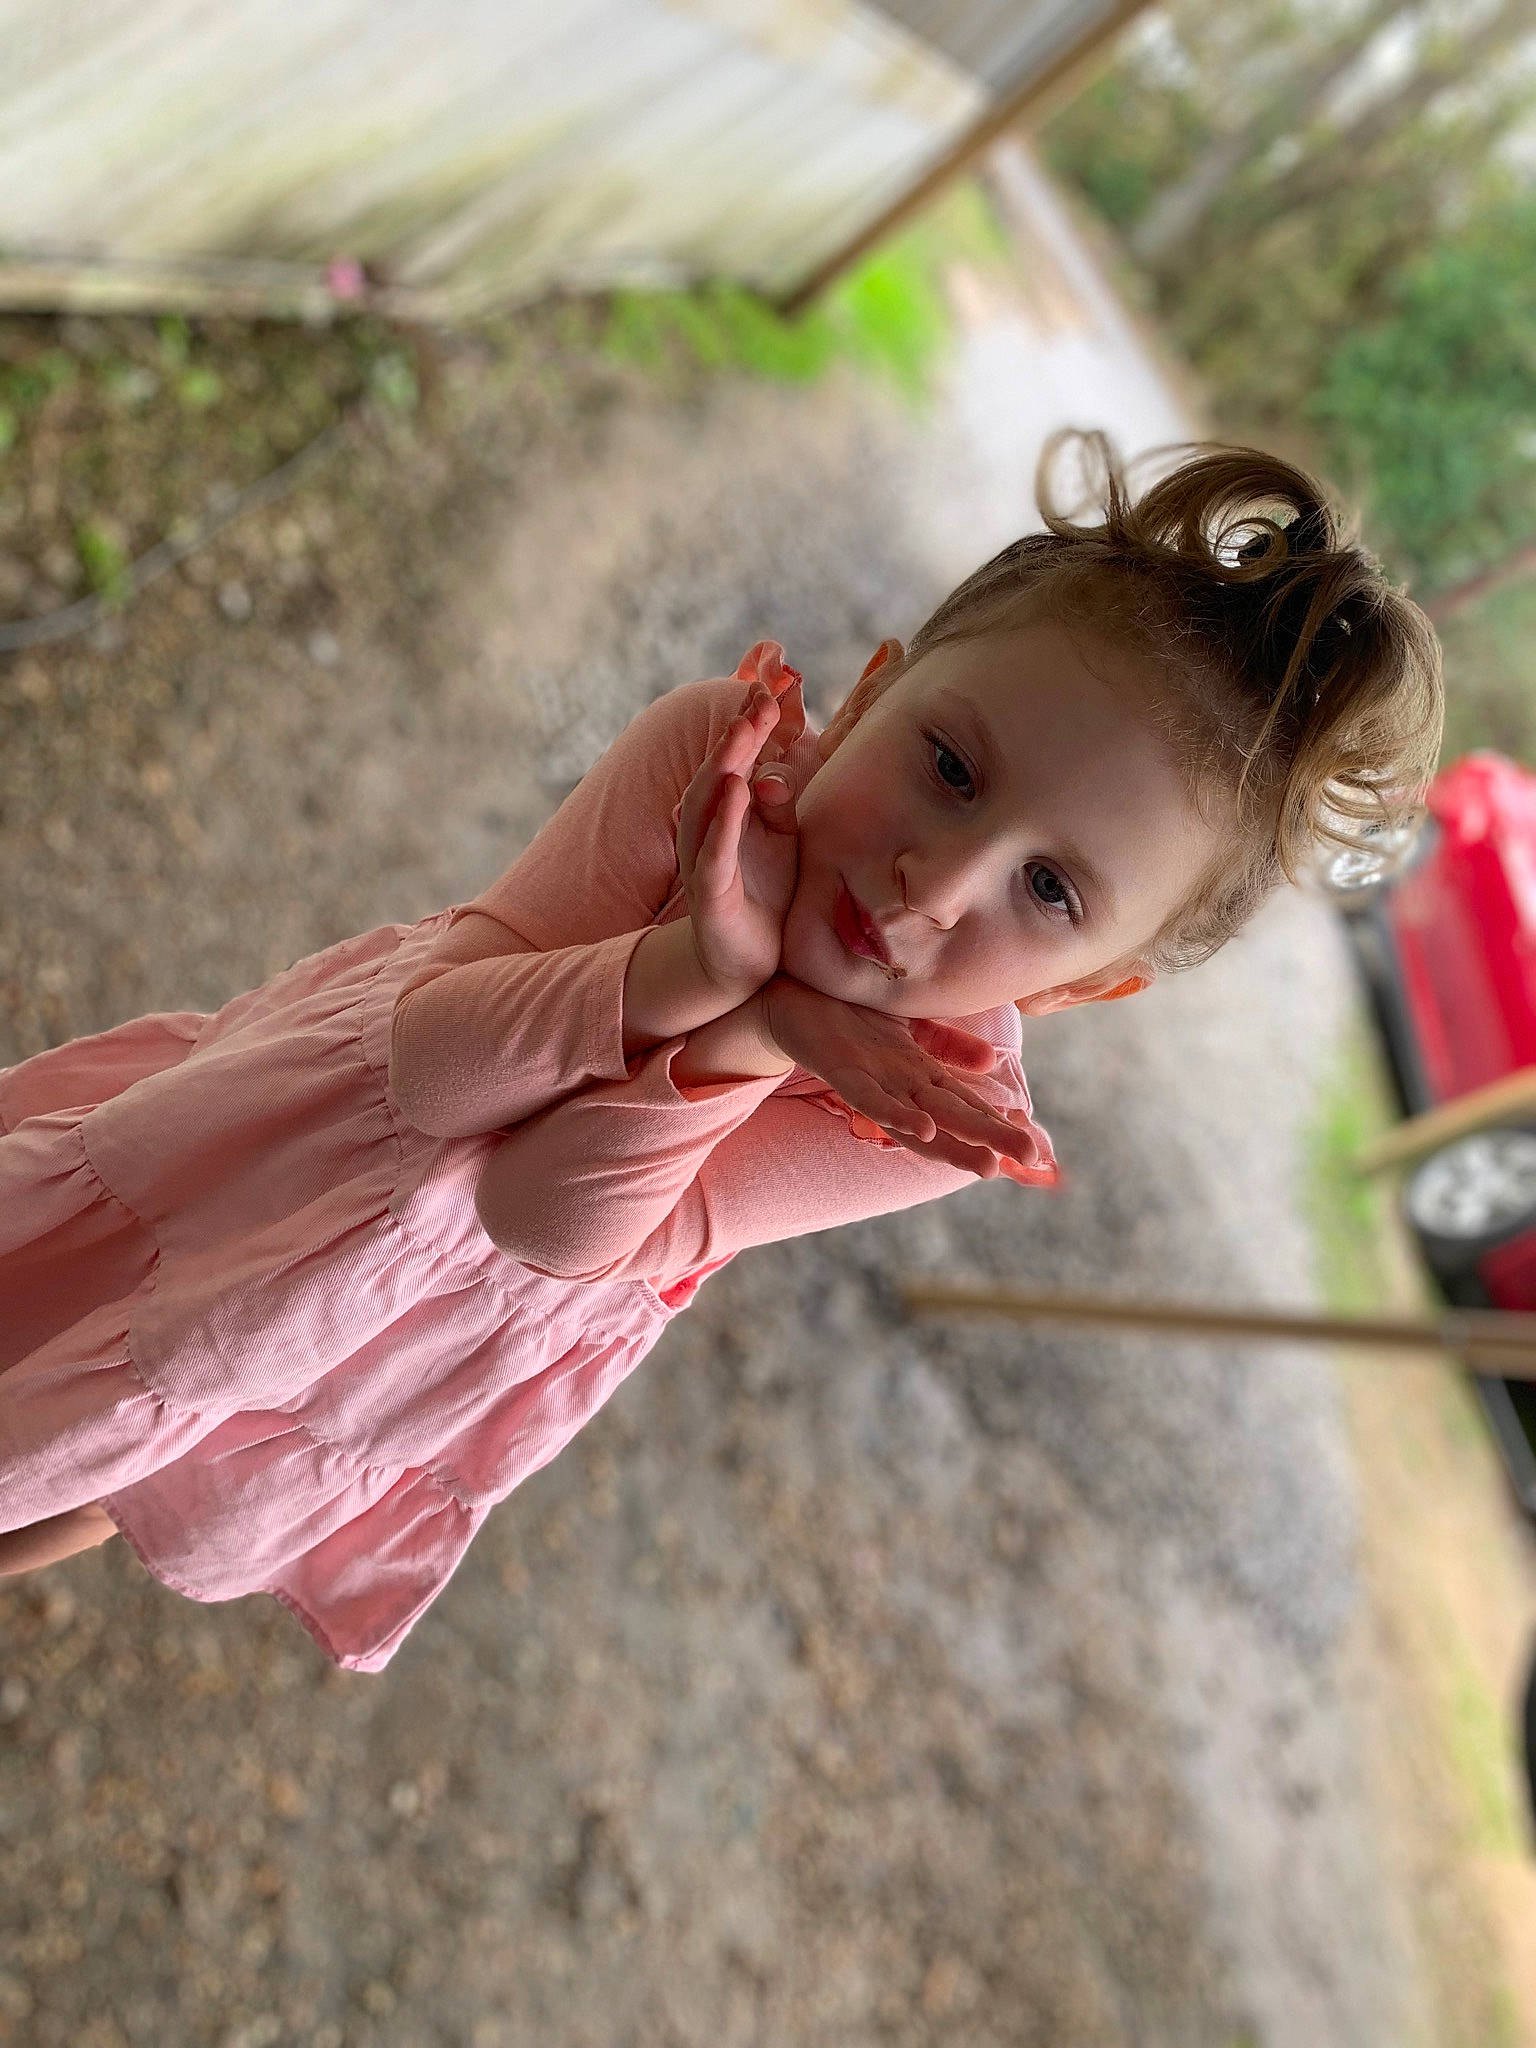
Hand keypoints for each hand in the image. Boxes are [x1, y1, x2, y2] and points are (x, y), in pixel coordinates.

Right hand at [675, 662, 801, 996]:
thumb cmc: (765, 891)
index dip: (752, 722)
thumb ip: (781, 806)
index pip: (738, 757)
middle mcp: (708, 826)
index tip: (773, 687)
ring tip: (744, 728)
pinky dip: (725, 819)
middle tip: (759, 696)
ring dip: (726, 762)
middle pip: (720, 768)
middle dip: (739, 731)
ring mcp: (705, 855)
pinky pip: (715, 849)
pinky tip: (738, 791)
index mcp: (727, 810)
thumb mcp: (783, 841)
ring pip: (709, 800)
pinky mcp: (710, 890)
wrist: (746, 959)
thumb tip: (776, 777)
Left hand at [759, 977, 1045, 1182]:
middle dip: (992, 1141)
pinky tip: (923, 1128)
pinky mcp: (842, 1074)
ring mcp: (873, 1084)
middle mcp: (901, 1088)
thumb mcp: (907, 1025)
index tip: (1040, 1147)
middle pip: (954, 1118)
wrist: (786, 1000)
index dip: (1002, 1124)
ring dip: (952, 1143)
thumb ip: (947, 1044)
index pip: (970, 1104)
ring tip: (987, 1164)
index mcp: (919, 1077)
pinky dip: (897, 1116)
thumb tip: (991, 1060)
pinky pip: (871, 1099)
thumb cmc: (847, 1016)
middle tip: (1033, 1160)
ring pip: (920, 1119)